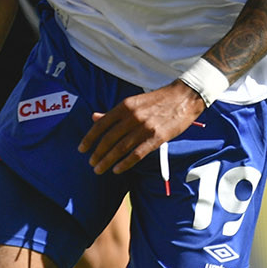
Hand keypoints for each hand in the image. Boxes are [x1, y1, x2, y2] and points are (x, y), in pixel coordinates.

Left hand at [79, 80, 204, 174]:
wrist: (184, 97)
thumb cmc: (158, 100)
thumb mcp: (133, 102)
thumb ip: (114, 112)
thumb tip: (93, 118)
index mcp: (125, 106)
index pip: (101, 124)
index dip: (89, 138)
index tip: (82, 149)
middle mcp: (133, 116)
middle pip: (109, 139)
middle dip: (97, 153)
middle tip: (91, 163)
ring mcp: (145, 127)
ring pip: (121, 148)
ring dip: (108, 160)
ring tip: (99, 169)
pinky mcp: (158, 137)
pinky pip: (138, 153)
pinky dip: (125, 163)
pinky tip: (117, 170)